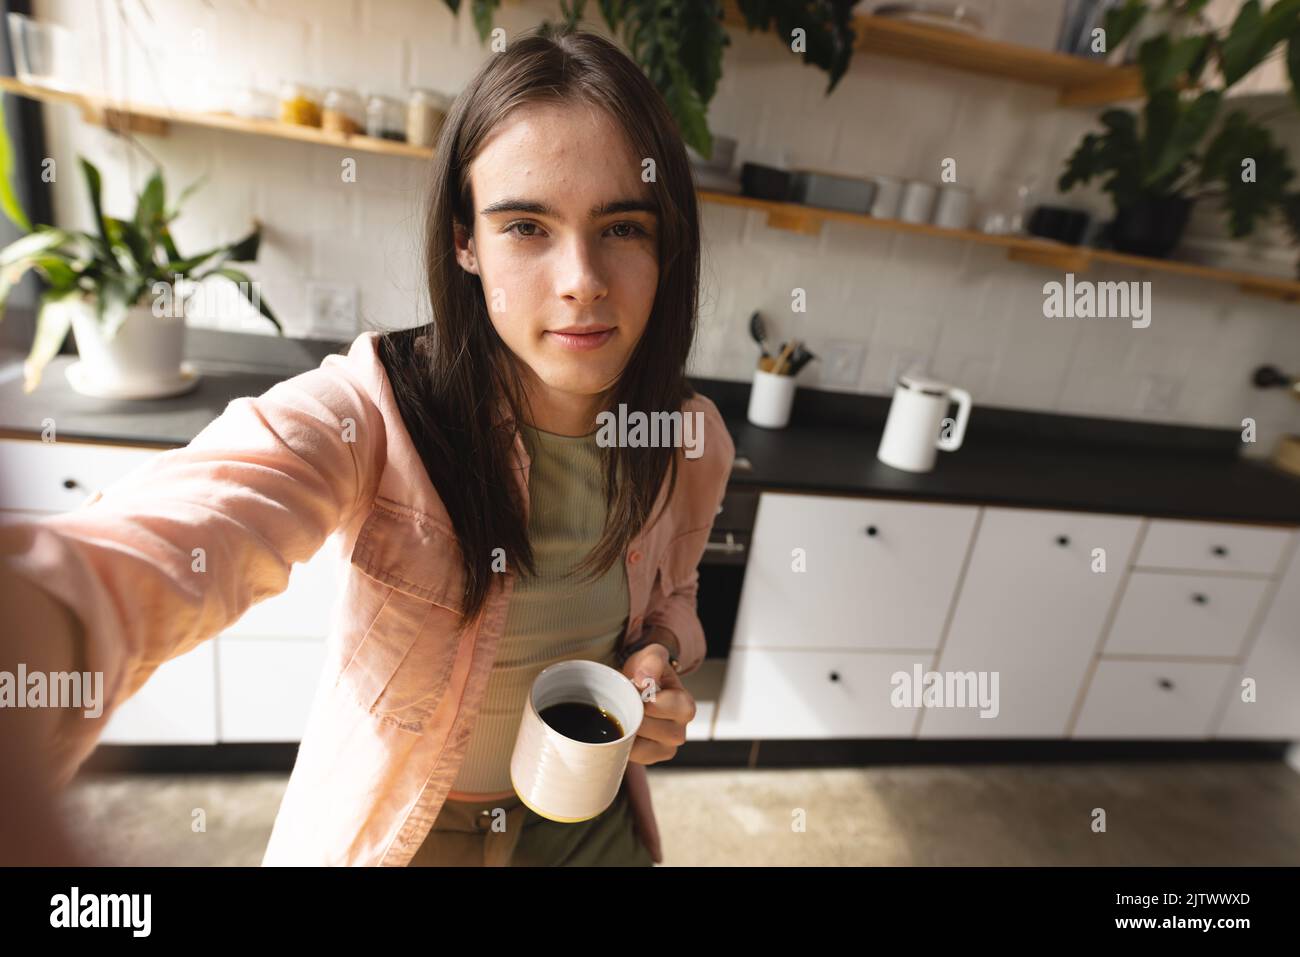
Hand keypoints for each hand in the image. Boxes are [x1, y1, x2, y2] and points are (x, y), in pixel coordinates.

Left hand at [621, 639, 694, 764]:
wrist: (639, 686)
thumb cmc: (648, 672)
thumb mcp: (653, 656)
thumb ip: (652, 661)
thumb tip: (643, 681)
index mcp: (685, 707)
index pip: (654, 707)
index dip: (637, 696)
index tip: (633, 687)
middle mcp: (679, 732)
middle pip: (645, 727)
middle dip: (629, 711)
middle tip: (626, 699)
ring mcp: (666, 749)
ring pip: (637, 745)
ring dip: (625, 727)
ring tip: (625, 712)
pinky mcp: (650, 758)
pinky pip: (630, 756)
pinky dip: (622, 742)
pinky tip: (624, 726)